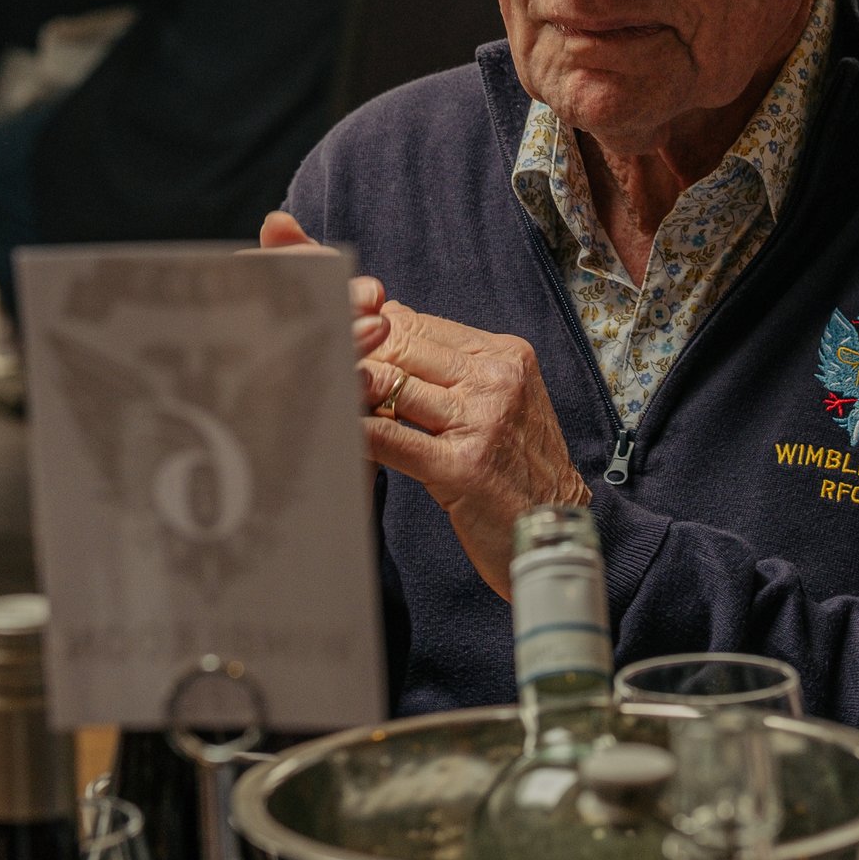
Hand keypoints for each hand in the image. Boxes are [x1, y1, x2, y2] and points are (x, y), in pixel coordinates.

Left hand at [262, 215, 592, 586]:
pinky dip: (353, 434)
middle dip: (349, 354)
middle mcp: (496, 377)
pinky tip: (329, 435)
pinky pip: (388, 438)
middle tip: (303, 361)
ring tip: (309, 392)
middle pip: (397, 345)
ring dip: (346, 391)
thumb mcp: (494, 405)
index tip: (329, 335)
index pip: (416, 323)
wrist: (555, 536)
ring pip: (388, 385)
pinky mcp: (462, 465)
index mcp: (503, 354)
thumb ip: (446, 370)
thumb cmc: (514, 471)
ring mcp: (482, 419)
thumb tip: (380, 329)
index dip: (366, 329)